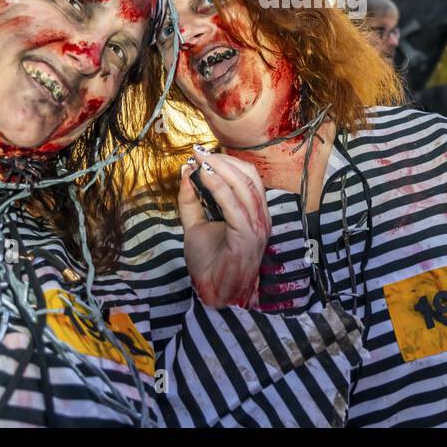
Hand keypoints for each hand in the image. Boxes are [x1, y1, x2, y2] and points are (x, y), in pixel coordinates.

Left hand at [178, 147, 271, 307]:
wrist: (213, 293)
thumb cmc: (209, 263)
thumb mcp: (195, 226)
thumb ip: (191, 201)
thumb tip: (186, 172)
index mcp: (254, 213)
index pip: (249, 177)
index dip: (228, 161)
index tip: (202, 153)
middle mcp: (260, 217)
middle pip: (249, 176)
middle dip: (223, 160)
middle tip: (199, 152)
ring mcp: (257, 227)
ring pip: (244, 186)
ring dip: (221, 169)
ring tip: (201, 161)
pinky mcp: (247, 237)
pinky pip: (235, 205)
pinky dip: (219, 187)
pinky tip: (205, 178)